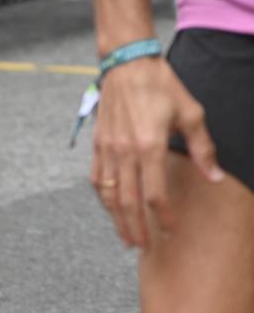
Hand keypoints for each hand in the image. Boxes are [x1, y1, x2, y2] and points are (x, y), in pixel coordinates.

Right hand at [91, 56, 221, 248]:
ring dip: (117, 218)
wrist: (127, 65)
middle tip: (144, 247)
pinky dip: (103, 198)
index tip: (170, 231)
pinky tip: (110, 208)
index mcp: (150, 146)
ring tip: (125, 237)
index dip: (163, 216)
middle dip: (136, 227)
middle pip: (128, 201)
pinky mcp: (98, 144)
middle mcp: (125, 152)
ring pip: (110, 194)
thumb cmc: (162, 87)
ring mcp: (108, 149)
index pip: (155, 192)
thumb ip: (203, 148)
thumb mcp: (192, 114)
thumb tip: (215, 177)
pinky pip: (97, 178)